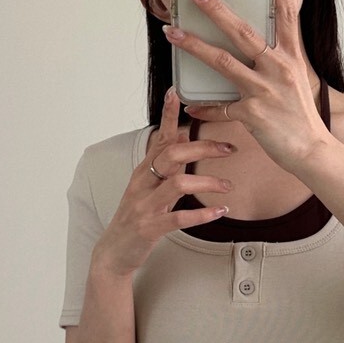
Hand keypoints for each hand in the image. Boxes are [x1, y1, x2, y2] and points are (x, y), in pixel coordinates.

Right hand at [92, 87, 237, 275]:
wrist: (114, 251)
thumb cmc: (135, 216)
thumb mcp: (148, 186)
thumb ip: (164, 163)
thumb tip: (182, 136)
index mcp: (144, 171)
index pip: (158, 137)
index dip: (167, 114)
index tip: (176, 91)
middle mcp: (143, 183)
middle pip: (173, 155)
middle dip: (203, 148)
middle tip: (229, 149)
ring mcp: (145, 205)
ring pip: (178, 184)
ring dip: (207, 182)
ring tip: (228, 186)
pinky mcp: (151, 227)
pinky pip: (179, 218)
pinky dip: (202, 214)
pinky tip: (220, 211)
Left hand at [164, 0, 332, 173]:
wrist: (312, 151)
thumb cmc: (300, 116)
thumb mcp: (295, 79)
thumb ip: (277, 59)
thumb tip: (255, 46)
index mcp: (291, 57)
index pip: (287, 14)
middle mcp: (278, 68)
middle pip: (242, 31)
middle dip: (215, 8)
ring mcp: (264, 90)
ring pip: (223, 61)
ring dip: (194, 45)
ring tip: (172, 32)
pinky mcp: (253, 113)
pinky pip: (221, 107)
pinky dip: (204, 107)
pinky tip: (189, 104)